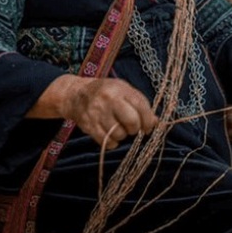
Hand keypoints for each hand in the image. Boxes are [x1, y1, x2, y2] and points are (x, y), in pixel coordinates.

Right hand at [33, 75, 157, 149]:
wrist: (75, 94)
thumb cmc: (106, 92)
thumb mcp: (124, 90)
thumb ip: (140, 103)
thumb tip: (156, 122)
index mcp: (120, 89)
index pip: (141, 106)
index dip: (148, 119)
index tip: (148, 126)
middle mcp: (108, 100)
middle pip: (131, 121)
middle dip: (136, 129)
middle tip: (133, 128)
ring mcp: (97, 113)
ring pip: (120, 134)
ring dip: (123, 135)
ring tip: (119, 128)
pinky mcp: (89, 126)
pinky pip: (107, 142)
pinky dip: (113, 142)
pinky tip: (111, 134)